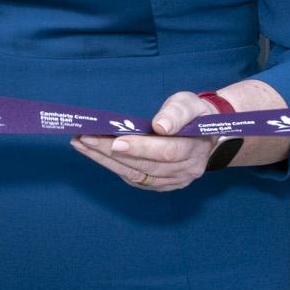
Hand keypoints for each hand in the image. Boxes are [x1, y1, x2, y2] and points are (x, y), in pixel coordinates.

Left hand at [74, 88, 223, 194]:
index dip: (141, 147)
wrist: (207, 134)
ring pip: (135, 174)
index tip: (116, 141)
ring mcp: (173, 181)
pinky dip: (113, 166)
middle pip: (145, 165)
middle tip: (85, 139)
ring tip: (82, 144)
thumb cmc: (195, 114)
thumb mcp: (191, 104)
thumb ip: (177, 113)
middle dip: (112, 152)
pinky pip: (134, 178)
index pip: (167, 151)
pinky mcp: (161, 185)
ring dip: (106, 160)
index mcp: (195, 149)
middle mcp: (185, 170)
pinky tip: (95, 154)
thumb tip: (161, 125)